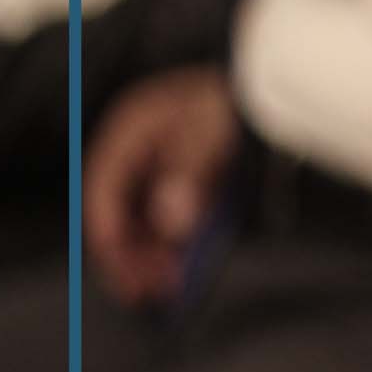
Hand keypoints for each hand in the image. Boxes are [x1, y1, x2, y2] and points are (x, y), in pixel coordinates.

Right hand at [83, 68, 238, 307]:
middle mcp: (136, 154)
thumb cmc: (235, 97)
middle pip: (120, 214)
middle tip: (149, 291)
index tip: (126, 271)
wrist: (269, 79)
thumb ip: (190, 173)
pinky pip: (168, 219)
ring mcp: (158, 167)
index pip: (103, 195)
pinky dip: (173, 245)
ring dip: (152, 255)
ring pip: (142, 222)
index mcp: (128, 134)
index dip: (112, 238)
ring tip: (168, 288)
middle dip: (131, 255)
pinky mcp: (182, 181)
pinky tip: (183, 268)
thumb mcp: (212, 130)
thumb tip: (172, 222)